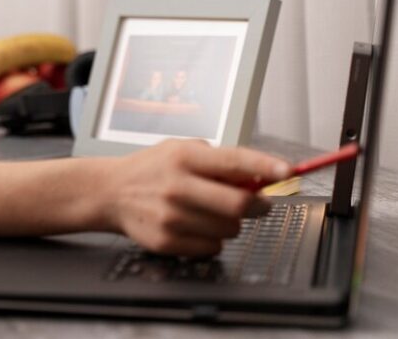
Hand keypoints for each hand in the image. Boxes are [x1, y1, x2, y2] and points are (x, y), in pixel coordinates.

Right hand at [104, 139, 291, 255]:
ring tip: (211, 211)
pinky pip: (212, 247)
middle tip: (259, 203)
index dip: (265, 167)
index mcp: (184, 157)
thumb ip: (219, 160)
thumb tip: (260, 176)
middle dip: (258, 205)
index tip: (287, 171)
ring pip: (230, 229)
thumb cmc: (151, 169)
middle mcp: (177, 186)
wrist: (110, 192)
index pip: (234, 161)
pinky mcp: (167, 240)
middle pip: (239, 204)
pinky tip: (194, 225)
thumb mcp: (181, 150)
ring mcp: (172, 216)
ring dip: (231, 223)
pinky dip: (212, 239)